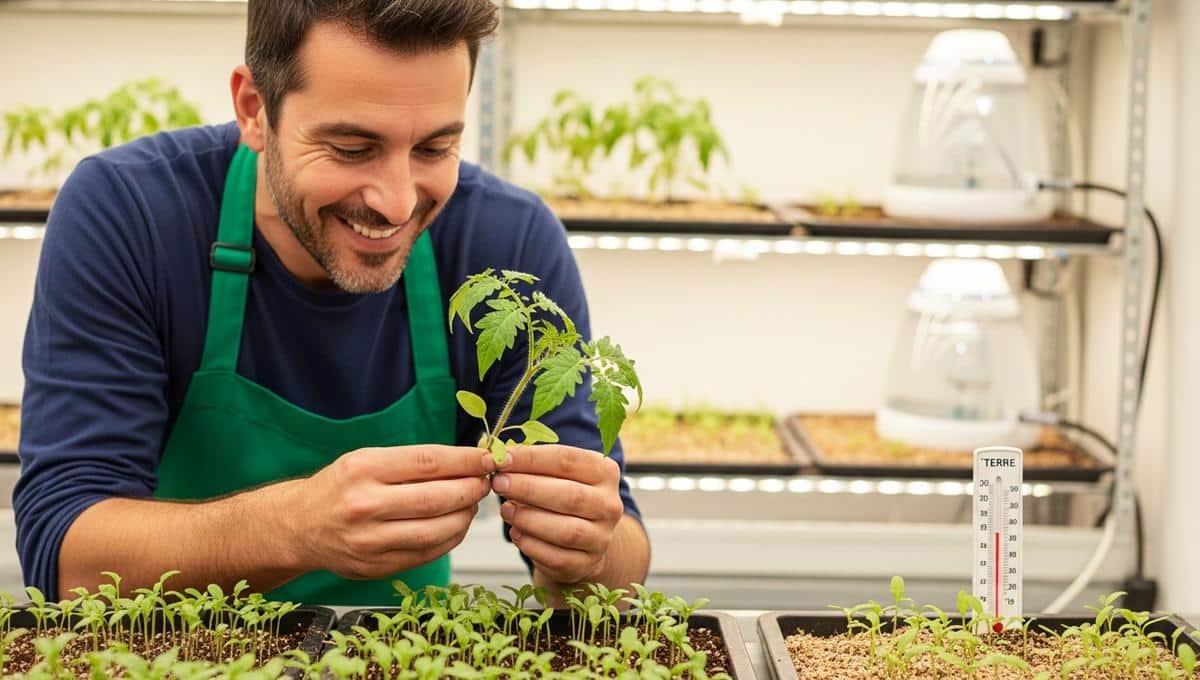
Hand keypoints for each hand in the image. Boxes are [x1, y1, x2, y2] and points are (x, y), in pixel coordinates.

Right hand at [293, 445, 491, 579]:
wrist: (298, 526)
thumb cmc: (340, 487)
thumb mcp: (367, 460)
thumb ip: (413, 462)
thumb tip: (469, 461)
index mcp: (364, 469)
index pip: (430, 462)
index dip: (466, 461)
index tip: (487, 459)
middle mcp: (365, 505)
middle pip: (438, 498)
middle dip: (472, 490)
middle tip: (485, 483)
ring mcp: (370, 541)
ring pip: (437, 531)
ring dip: (465, 517)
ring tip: (472, 504)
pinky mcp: (376, 567)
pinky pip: (427, 554)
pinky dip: (450, 539)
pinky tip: (456, 525)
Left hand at [489, 445, 625, 584]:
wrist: (585, 538)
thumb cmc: (564, 496)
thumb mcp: (557, 474)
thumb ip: (534, 464)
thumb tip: (500, 456)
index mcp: (605, 473)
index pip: (568, 460)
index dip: (532, 458)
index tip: (502, 458)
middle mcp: (609, 505)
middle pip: (569, 495)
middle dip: (528, 487)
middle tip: (499, 483)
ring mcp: (601, 537)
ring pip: (566, 530)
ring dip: (529, 519)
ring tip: (505, 509)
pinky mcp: (587, 563)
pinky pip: (557, 557)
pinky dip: (531, 545)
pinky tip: (516, 533)